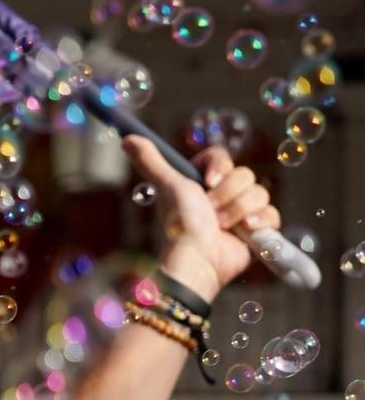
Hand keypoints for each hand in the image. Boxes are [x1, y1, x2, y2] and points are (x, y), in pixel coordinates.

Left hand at [126, 136, 278, 301]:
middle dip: (226, 196)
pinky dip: (259, 223)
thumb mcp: (167, 186)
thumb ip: (151, 161)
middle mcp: (223, 195)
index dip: (220, 168)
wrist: (197, 261)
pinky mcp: (257, 230)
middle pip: (245, 174)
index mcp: (202, 182)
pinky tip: (243, 232)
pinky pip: (272, 214)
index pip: (222, 156)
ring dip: (238, 211)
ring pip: (260, 193)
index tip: (208, 182)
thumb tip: (128, 138)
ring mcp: (241, 212)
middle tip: (210, 213)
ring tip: (221, 227)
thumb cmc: (179, 226)